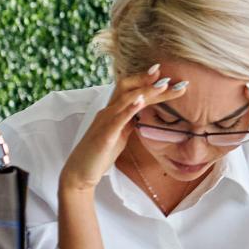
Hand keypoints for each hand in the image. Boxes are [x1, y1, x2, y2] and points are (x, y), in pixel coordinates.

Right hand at [58, 68, 188, 195]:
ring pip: (124, 100)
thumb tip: (141, 113)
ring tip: (162, 85)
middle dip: (147, 80)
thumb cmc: (100, 154)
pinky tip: (141, 102)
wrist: (80, 172)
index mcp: (112, 112)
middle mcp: (107, 112)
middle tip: (169, 76)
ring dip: (145, 91)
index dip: (146, 82)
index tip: (164, 76)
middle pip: (128, 89)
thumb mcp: (119, 135)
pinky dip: (130, 109)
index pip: (130, 91)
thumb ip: (129, 122)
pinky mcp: (104, 135)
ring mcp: (105, 122)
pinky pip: (117, 119)